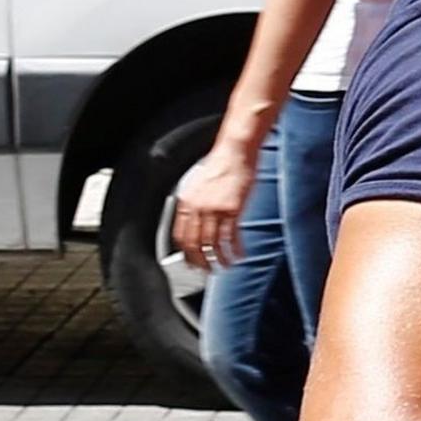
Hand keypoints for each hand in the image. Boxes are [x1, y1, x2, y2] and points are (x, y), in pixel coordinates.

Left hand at [170, 139, 256, 273]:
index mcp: (187, 202)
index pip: (181, 236)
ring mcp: (215, 209)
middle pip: (195, 244)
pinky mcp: (233, 209)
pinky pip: (232, 236)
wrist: (235, 150)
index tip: (192, 263)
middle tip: (207, 271)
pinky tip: (239, 255)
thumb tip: (197, 222)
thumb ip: (195, 204)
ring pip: (213, 244)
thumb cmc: (221, 164)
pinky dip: (235, 249)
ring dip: (219, 259)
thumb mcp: (200, 185)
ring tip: (225, 266)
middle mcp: (198, 208)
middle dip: (201, 262)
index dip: (186, 253)